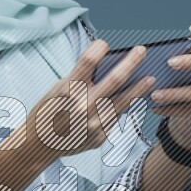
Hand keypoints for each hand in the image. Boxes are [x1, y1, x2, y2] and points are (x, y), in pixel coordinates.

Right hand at [26, 39, 154, 160]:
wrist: (38, 146)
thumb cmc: (47, 113)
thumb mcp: (56, 90)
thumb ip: (79, 79)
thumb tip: (105, 66)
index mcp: (68, 90)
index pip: (89, 60)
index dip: (99, 47)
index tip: (105, 43)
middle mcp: (82, 106)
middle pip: (115, 79)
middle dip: (132, 62)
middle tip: (142, 51)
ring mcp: (93, 124)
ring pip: (123, 101)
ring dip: (139, 88)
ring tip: (151, 78)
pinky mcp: (99, 137)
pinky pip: (116, 117)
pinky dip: (125, 106)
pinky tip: (133, 99)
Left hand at [150, 22, 190, 151]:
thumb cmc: (180, 89)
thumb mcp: (179, 75)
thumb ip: (171, 64)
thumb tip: (146, 59)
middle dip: (190, 61)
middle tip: (169, 63)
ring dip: (173, 93)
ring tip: (154, 95)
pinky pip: (188, 110)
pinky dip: (169, 109)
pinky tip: (154, 108)